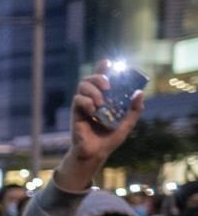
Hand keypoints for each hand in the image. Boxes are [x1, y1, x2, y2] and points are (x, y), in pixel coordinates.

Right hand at [55, 60, 144, 190]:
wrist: (95, 153)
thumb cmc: (110, 139)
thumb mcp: (127, 124)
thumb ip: (134, 110)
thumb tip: (140, 93)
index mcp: (105, 99)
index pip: (102, 78)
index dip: (103, 68)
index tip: (108, 62)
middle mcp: (93, 98)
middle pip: (90, 78)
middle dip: (98, 76)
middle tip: (108, 85)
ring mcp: (83, 104)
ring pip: (82, 85)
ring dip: (93, 90)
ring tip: (101, 102)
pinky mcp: (76, 112)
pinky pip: (78, 99)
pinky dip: (87, 102)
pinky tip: (93, 111)